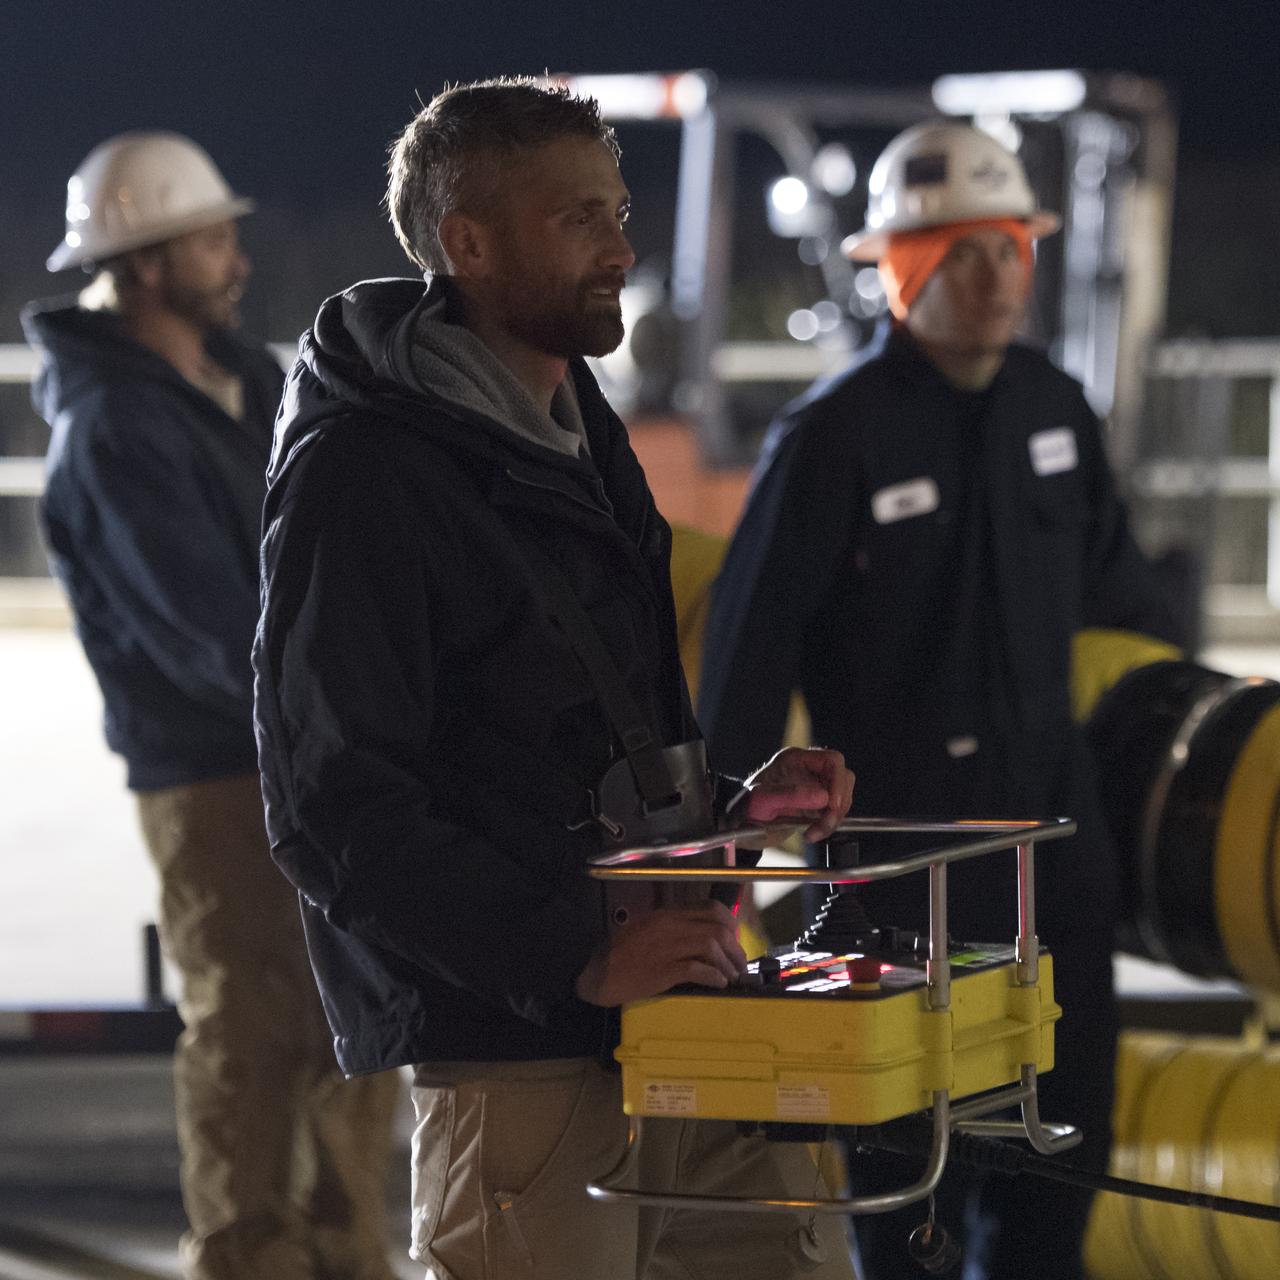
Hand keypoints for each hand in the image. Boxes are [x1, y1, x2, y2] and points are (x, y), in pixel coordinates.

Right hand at [574, 901, 746, 1006]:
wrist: (596, 973)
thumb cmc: (619, 953)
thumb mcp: (646, 929)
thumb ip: (672, 928)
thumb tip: (701, 936)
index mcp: (667, 915)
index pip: (711, 908)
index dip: (731, 924)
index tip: (735, 939)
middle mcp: (670, 926)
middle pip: (717, 928)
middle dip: (735, 947)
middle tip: (740, 964)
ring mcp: (667, 947)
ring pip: (711, 946)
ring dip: (728, 963)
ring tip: (731, 976)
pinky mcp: (663, 970)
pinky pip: (698, 969)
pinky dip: (714, 976)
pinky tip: (719, 983)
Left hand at [740, 746, 853, 842]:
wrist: (739, 826)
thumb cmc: (745, 808)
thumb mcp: (762, 801)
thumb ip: (790, 795)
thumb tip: (822, 796)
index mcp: (795, 760)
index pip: (832, 760)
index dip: (838, 781)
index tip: (832, 804)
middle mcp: (808, 771)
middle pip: (842, 778)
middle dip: (839, 803)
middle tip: (825, 822)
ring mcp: (813, 788)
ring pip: (841, 798)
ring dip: (834, 818)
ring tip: (815, 832)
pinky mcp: (815, 806)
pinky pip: (834, 813)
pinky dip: (829, 825)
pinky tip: (812, 833)